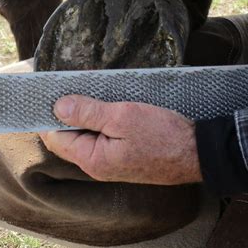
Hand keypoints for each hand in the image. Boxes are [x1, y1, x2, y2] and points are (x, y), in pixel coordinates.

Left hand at [39, 95, 201, 184]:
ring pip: (87, 134)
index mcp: (92, 159)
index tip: (48, 90)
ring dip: (86, 113)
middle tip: (70, 83)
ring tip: (89, 88)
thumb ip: (88, 113)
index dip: (48, 114)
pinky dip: (100, 119)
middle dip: (67, 111)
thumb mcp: (122, 117)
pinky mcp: (125, 155)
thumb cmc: (163, 135)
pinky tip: (106, 102)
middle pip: (69, 136)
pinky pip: (103, 136)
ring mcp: (112, 161)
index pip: (54, 137)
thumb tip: (58, 107)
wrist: (199, 152)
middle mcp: (98, 165)